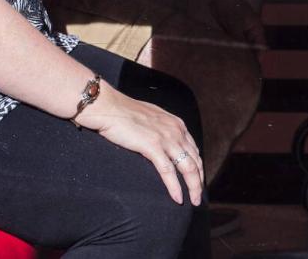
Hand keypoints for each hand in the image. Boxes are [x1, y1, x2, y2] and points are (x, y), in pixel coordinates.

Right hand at [76, 82, 203, 205]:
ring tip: (194, 201)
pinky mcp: (152, 146)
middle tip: (198, 197)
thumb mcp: (152, 119)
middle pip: (195, 161)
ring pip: (187, 167)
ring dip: (192, 187)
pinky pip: (168, 171)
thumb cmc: (124, 113)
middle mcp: (176, 131)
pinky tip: (177, 198)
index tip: (197, 181)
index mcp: (177, 124)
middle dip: (199, 181)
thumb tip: (163, 141)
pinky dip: (174, 186)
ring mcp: (166, 138)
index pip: (194, 150)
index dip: (198, 167)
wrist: (108, 107)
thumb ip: (161, 130)